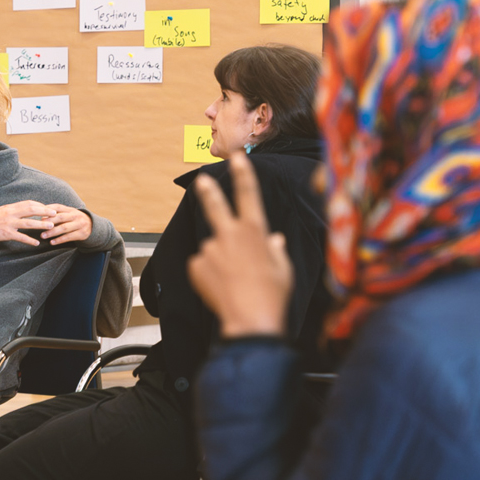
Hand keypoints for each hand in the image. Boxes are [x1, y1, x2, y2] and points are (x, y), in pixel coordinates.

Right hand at [0, 201, 56, 245]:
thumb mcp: (3, 211)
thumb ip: (15, 210)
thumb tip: (28, 210)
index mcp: (11, 207)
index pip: (29, 203)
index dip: (40, 205)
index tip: (49, 208)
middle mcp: (11, 213)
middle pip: (31, 210)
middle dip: (44, 212)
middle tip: (55, 214)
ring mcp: (9, 224)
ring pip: (28, 223)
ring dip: (41, 225)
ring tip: (51, 226)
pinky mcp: (6, 234)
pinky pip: (20, 237)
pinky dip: (29, 240)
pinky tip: (36, 243)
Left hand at [41, 204, 92, 245]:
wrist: (93, 226)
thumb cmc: (75, 220)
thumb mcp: (69, 214)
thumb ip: (58, 214)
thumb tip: (41, 217)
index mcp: (70, 209)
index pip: (58, 207)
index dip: (48, 210)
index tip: (39, 214)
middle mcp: (75, 216)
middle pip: (61, 217)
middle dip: (49, 222)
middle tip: (39, 226)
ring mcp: (79, 224)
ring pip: (64, 228)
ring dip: (52, 232)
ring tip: (43, 236)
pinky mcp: (82, 234)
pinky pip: (69, 237)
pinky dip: (59, 240)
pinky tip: (52, 242)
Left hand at [187, 151, 292, 338]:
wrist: (250, 320)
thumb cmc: (272, 295)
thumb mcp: (283, 269)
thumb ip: (276, 250)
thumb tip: (274, 240)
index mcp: (255, 231)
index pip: (248, 194)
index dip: (243, 174)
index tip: (237, 158)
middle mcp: (230, 235)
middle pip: (215, 206)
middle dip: (208, 191)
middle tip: (200, 180)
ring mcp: (210, 250)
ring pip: (214, 249)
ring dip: (221, 261)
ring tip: (233, 282)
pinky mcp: (196, 266)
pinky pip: (203, 266)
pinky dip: (210, 275)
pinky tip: (221, 288)